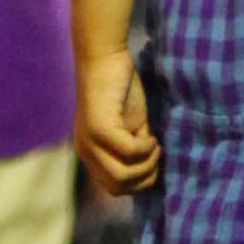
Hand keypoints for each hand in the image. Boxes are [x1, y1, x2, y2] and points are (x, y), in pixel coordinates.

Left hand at [76, 50, 160, 196]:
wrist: (104, 56)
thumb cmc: (120, 87)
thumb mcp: (130, 125)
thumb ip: (135, 147)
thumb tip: (152, 170)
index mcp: (90, 153)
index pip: (112, 187)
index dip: (137, 183)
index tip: (154, 166)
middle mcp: (85, 152)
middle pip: (117, 188)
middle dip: (143, 179)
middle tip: (158, 158)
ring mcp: (90, 142)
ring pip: (121, 176)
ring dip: (146, 166)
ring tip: (156, 147)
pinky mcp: (100, 128)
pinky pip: (128, 152)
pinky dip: (145, 148)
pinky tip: (151, 135)